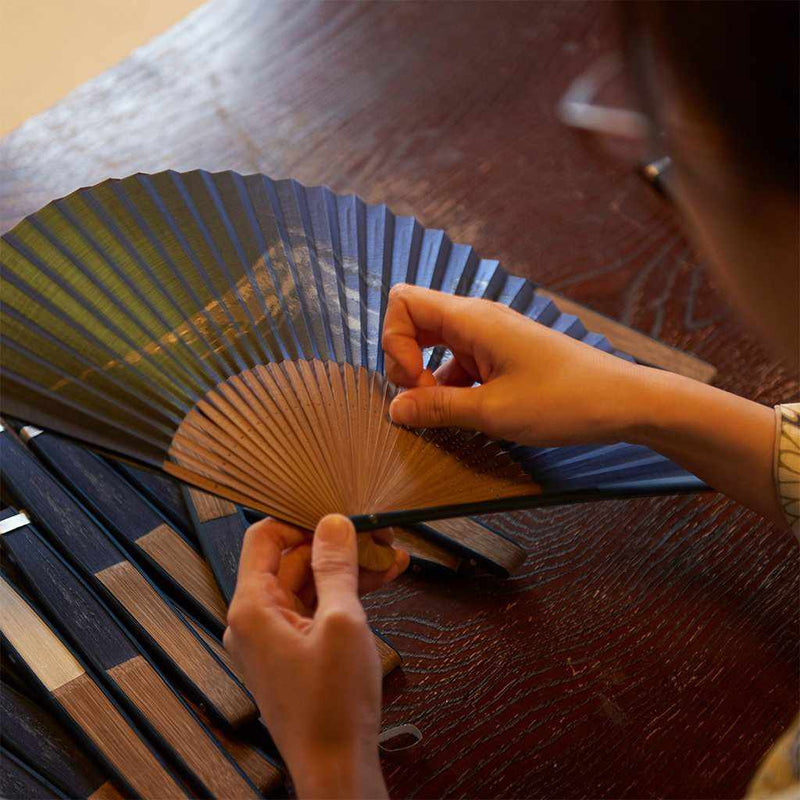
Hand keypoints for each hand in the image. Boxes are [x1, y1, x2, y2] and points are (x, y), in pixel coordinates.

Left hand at [224, 515, 407, 798]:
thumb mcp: (342, 622)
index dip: (300, 521)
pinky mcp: (294, 651)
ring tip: (389, 557)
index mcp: (251, 608)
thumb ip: (335, 567)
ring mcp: (274, 637)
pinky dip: (344, 593)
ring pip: (309, 583)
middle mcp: (255, 620)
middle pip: (291, 560)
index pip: (263, 538)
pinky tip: (381, 581)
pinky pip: (316, 608)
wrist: (337, 767)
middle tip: (377, 535)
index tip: (336, 515)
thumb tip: (334, 523)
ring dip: (348, 568)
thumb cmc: (332, 706)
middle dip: (336, 545)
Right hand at [382, 284, 648, 445]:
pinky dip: (451, 386)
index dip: (394, 342)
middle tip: (425, 401)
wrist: (621, 401)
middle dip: (406, 361)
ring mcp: (489, 337)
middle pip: (415, 322)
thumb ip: (437, 409)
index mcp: (472, 318)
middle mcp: (477, 320)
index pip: (403, 302)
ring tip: (450, 413)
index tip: (414, 382)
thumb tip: (395, 410)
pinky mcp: (500, 355)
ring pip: (435, 346)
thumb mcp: (493, 411)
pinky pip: (458, 363)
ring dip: (429, 379)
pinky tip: (468, 413)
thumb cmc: (566, 399)